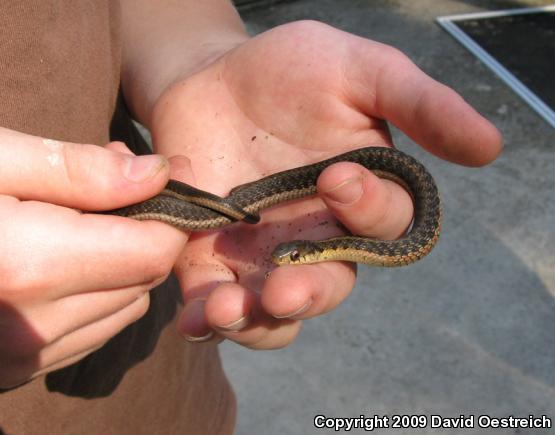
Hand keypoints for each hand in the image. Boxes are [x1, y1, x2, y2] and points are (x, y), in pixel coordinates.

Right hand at [0, 128, 186, 387]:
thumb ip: (78, 171)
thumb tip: (159, 173)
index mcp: (28, 265)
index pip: (154, 252)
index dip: (166, 214)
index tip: (155, 182)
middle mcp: (29, 327)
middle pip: (144, 281)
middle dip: (141, 234)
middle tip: (106, 191)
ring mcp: (16, 358)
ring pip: (122, 310)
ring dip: (118, 266)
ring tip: (75, 223)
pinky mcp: (5, 371)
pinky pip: (86, 333)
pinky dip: (90, 296)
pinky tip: (54, 261)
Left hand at [149, 21, 501, 347]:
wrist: (210, 79)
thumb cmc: (288, 71)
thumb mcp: (356, 70)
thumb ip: (417, 103)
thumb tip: (490, 146)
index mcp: (360, 198)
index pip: (383, 224)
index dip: (368, 210)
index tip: (337, 176)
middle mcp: (318, 238)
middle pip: (328, 286)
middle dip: (309, 292)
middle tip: (284, 289)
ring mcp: (264, 256)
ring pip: (274, 313)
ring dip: (254, 321)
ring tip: (226, 309)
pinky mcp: (214, 263)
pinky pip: (216, 305)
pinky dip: (206, 319)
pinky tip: (197, 317)